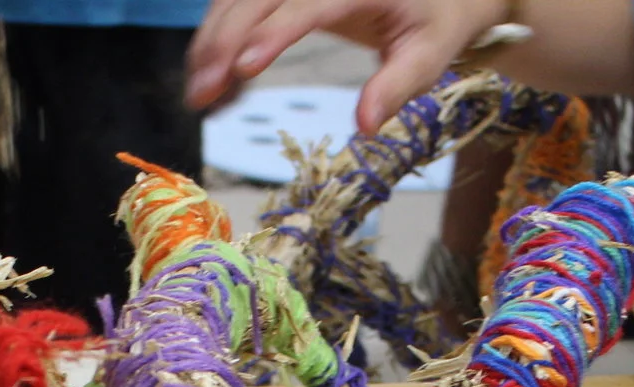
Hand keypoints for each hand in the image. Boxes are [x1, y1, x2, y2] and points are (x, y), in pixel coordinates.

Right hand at [189, 0, 504, 132]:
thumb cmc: (436, 20)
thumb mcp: (429, 54)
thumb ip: (397, 87)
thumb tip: (365, 127)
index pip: (305, 4)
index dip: (271, 34)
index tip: (242, 69)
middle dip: (222, 42)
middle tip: (201, 94)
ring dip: (211, 41)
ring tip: (198, 93)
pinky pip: (241, 2)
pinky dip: (220, 35)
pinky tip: (213, 75)